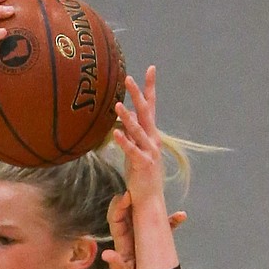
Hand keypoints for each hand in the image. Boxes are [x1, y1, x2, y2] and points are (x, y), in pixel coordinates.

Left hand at [102, 190, 186, 268]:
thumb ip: (117, 267)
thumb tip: (107, 253)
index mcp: (122, 243)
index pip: (116, 220)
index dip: (118, 207)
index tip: (125, 196)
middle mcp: (131, 237)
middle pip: (130, 212)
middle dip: (134, 198)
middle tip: (139, 186)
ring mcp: (144, 238)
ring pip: (147, 217)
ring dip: (154, 206)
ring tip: (159, 196)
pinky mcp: (157, 243)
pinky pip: (165, 229)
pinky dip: (172, 222)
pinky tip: (182, 216)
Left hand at [113, 66, 165, 207]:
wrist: (150, 200)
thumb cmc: (141, 176)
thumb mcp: (135, 151)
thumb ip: (132, 135)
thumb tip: (124, 119)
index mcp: (151, 135)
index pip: (150, 107)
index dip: (150, 88)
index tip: (151, 69)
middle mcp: (153, 140)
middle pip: (145, 112)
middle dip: (137, 94)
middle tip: (128, 78)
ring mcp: (150, 152)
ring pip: (138, 130)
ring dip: (127, 117)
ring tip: (117, 104)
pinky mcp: (143, 164)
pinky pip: (132, 150)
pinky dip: (124, 141)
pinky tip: (115, 132)